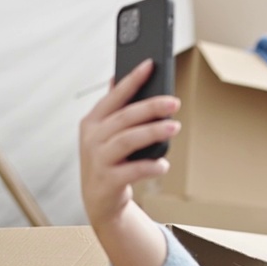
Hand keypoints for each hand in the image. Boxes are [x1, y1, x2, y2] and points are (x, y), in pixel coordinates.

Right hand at [78, 59, 180, 227]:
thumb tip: (120, 78)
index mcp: (92, 121)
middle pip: (124, 117)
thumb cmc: (108, 161)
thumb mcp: (105, 133)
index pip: (114, 96)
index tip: (150, 64)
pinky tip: (164, 164)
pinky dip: (150, 166)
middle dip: (150, 107)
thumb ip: (114, 109)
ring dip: (152, 132)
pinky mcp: (107, 181)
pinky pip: (133, 170)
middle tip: (174, 102)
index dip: (132, 80)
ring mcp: (98, 160)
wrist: (99, 200)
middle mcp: (92, 138)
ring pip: (127, 140)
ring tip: (174, 127)